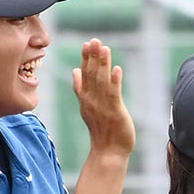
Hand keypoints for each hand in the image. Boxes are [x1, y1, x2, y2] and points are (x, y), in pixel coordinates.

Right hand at [73, 39, 135, 157]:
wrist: (108, 152)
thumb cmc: (102, 131)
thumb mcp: (88, 107)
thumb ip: (81, 89)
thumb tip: (76, 71)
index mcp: (86, 98)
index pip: (85, 75)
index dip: (86, 59)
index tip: (87, 44)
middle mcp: (92, 101)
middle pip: (91, 75)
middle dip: (93, 57)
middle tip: (94, 40)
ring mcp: (102, 106)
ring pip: (101, 81)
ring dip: (102, 64)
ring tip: (104, 48)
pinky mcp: (114, 112)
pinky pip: (114, 94)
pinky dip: (115, 81)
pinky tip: (117, 69)